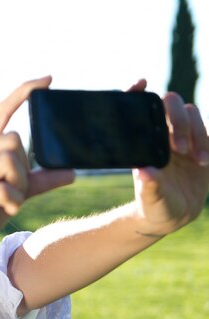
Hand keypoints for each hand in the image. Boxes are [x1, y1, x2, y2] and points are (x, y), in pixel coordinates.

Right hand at [0, 77, 74, 268]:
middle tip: (18, 190)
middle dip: (24, 167)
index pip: (0, 111)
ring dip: (19, 186)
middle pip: (13, 139)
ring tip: (11, 202)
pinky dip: (13, 202)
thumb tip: (70, 171)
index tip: (48, 79)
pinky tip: (6, 211)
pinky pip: (2, 189)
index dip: (23, 93)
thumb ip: (35, 182)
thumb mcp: (8, 196)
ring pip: (9, 161)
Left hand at [132, 91, 208, 235]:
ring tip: (199, 160)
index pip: (140, 109)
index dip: (137, 92)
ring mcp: (184, 136)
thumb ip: (149, 187)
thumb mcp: (151, 200)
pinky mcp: (203, 144)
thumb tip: (145, 171)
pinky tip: (208, 156)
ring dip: (198, 133)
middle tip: (180, 148)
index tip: (141, 82)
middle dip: (178, 120)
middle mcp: (162, 133)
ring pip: (193, 114)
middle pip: (171, 104)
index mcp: (144, 141)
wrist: (174, 214)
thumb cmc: (154, 205)